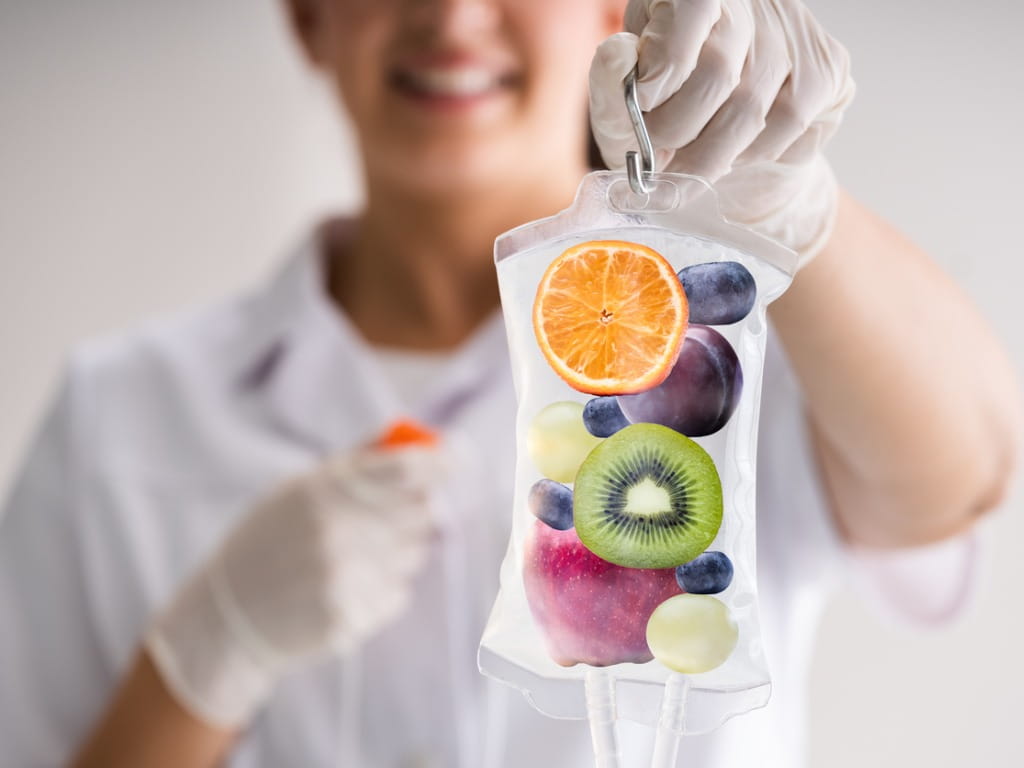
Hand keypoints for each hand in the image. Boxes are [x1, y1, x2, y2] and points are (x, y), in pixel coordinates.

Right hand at [146, 445, 440, 726]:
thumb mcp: (298, 489)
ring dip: (401, 550)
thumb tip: (423, 444)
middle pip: (421, 511)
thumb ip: (358, 465)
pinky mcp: (350, 617)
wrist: (228, 615)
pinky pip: (398, 593)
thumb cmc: (268, 541)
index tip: (455, 459)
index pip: (405, 469)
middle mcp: (337, 531)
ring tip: (357, 555)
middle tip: (397, 513)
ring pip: (414, 554)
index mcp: (323, 490)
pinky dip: (385, 587)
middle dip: (419, 509)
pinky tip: (349, 586)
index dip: (439, 462)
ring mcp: (344, 578)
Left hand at [590, 0, 854, 264]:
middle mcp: (756, 0)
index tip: (641, 104)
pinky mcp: (829, 69)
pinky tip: (737, 153)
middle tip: (657, 157)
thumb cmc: (667, 120)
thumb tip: (619, 56)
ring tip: (690, 166)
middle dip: (676, 131)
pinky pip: (791, 125)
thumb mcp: (622, 104)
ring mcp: (797, 32)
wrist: (731, 156)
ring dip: (711, 157)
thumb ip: (611, 85)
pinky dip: (753, 155)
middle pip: (718, 72)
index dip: (664, 66)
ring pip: (753, 110)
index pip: (693, 6)